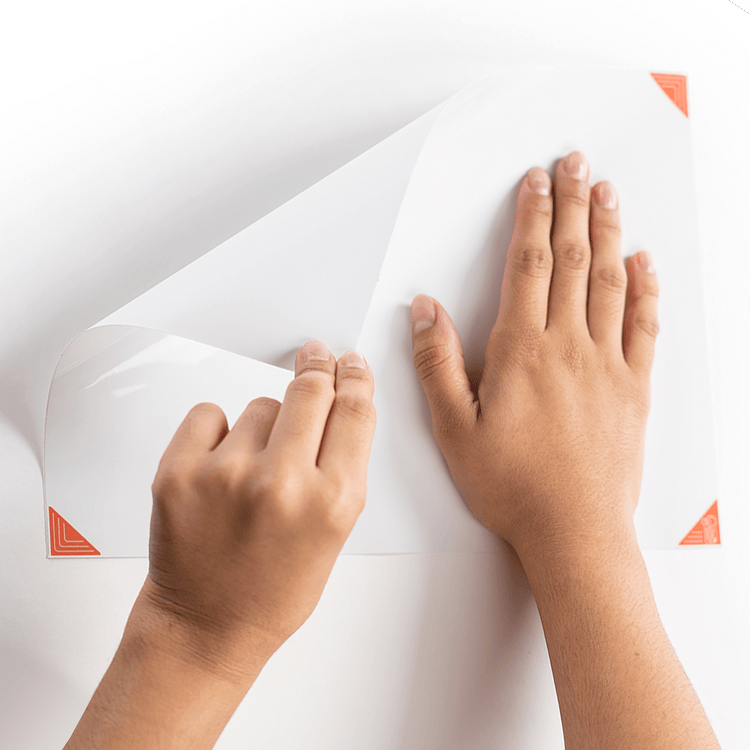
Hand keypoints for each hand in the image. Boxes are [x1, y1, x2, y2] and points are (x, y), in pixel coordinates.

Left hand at [132, 343, 375, 686]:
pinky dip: (218, 432)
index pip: (354, 410)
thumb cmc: (274, 589)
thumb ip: (342, 466)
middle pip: (311, 389)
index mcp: (332, 502)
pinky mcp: (178, 472)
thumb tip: (341, 399)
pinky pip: (210, 413)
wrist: (206, 627)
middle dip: (316, 370)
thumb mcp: (334, 533)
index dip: (354, 377)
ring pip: (260, 404)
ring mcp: (226, 475)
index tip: (348, 363)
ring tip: (254, 470)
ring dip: (264, 425)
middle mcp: (281, 484)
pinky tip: (221, 466)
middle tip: (313, 359)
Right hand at [410, 151, 658, 560]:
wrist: (575, 530)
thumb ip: (437, 365)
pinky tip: (644, 263)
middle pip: (572, 259)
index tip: (537, 181)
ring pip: (610, 281)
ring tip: (607, 192)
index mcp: (523, 351)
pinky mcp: (634, 387)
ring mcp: (608, 364)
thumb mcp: (454, 430)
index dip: (532, 217)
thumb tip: (425, 311)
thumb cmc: (512, 484)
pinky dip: (646, 289)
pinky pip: (644, 325)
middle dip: (573, 204)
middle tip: (577, 162)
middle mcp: (569, 346)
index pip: (528, 265)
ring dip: (608, 231)